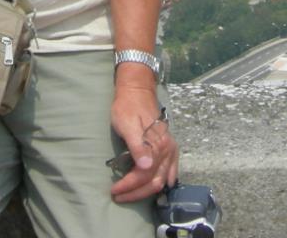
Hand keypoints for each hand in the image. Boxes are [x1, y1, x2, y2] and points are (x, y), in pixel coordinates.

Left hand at [108, 82, 177, 203]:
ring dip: (147, 190)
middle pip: (154, 181)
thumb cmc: (127, 107)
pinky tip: (162, 185)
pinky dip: (166, 181)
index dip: (128, 186)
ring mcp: (170, 148)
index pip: (143, 175)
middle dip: (136, 193)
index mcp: (156, 145)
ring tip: (132, 194)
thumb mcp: (127, 124)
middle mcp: (167, 149)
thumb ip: (137, 146)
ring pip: (163, 179)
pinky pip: (173, 169)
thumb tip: (145, 167)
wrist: (137, 90)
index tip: (114, 190)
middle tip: (119, 196)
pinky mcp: (170, 146)